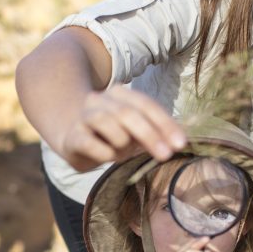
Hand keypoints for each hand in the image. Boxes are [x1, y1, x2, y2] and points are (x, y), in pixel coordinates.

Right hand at [61, 85, 184, 169]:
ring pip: (110, 125)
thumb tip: (180, 141)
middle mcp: (101, 100)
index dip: (165, 124)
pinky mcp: (73, 136)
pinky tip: (109, 157)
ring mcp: (84, 116)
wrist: (72, 139)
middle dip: (150, 135)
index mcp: (120, 94)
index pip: (146, 105)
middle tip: (165, 155)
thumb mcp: (134, 130)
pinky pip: (92, 144)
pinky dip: (105, 154)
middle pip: (128, 114)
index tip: (180, 144)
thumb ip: (154, 131)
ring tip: (123, 154)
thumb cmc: (111, 135)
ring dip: (123, 144)